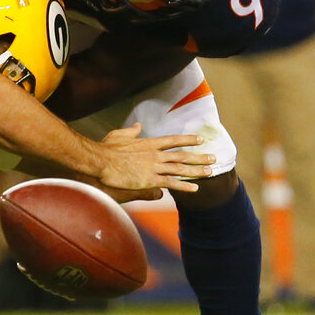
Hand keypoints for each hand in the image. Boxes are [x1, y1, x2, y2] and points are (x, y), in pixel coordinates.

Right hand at [95, 123, 213, 193]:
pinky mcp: (150, 180)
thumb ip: (131, 131)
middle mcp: (155, 154)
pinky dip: (184, 185)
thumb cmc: (107, 149)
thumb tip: (138, 126)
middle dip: (199, 157)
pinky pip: (171, 183)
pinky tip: (195, 188)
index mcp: (149, 143)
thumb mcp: (119, 135)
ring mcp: (154, 167)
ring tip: (209, 171)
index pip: (173, 141)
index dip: (188, 140)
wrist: (101, 161)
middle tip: (213, 157)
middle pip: (181, 155)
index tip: (200, 140)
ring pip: (180, 169)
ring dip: (196, 170)